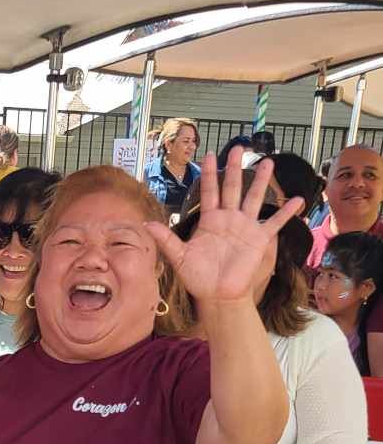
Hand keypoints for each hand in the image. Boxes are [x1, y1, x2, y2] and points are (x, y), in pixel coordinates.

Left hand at [146, 149, 302, 307]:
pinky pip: (274, 223)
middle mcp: (228, 219)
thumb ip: (166, 239)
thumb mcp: (179, 257)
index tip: (209, 154)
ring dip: (261, 181)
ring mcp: (245, 227)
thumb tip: (146, 224)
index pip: (209, 191)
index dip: (209, 173)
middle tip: (238, 147)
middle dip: (234, 168)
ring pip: (254, 198)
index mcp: (209, 220)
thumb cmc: (197, 277)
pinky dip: (286, 212)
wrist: (217, 295)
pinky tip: (297, 200)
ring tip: (267, 162)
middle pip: (232, 187)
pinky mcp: (258, 240)